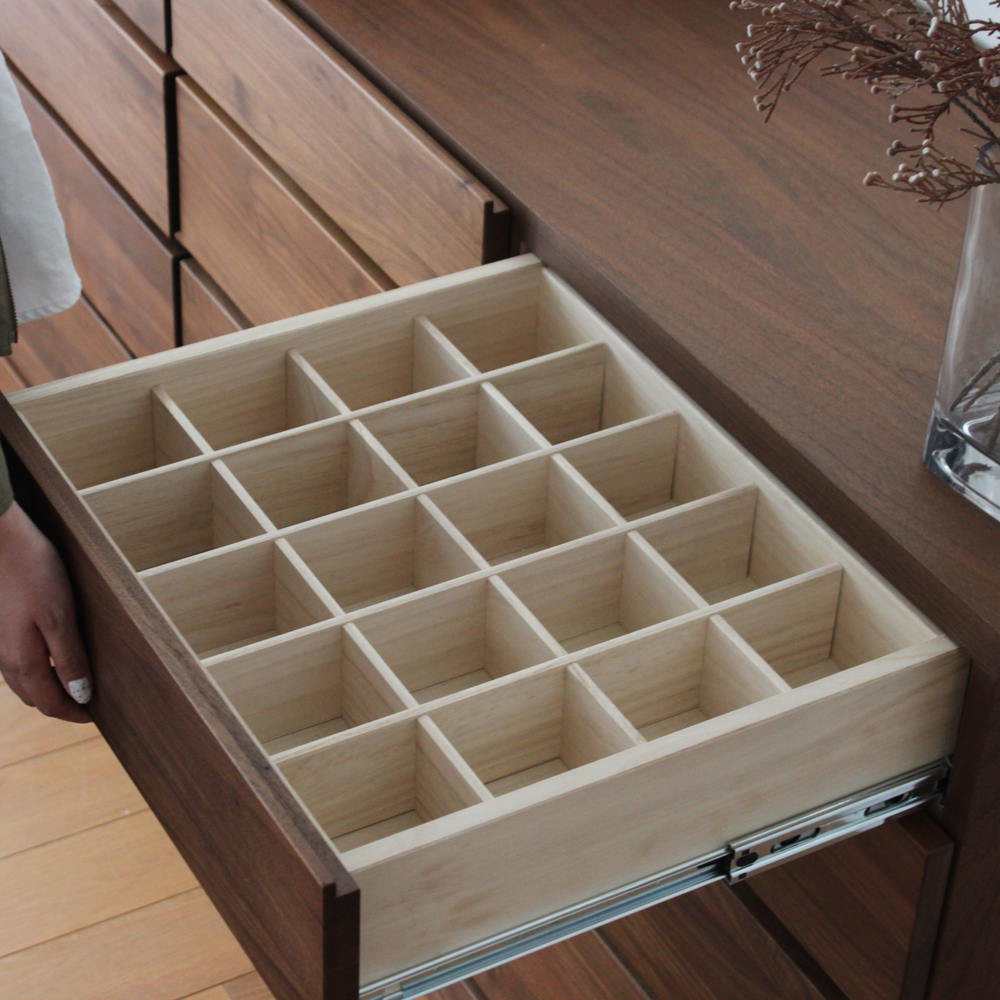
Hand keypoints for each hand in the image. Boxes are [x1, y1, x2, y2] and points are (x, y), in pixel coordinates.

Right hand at [0, 501, 91, 722]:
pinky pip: (17, 663)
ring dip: (47, 688)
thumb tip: (80, 694)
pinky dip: (36, 671)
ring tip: (74, 684)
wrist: (0, 539)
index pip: (50, 703)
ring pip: (23, 681)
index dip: (74, 714)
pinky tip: (52, 658)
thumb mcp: (60, 616)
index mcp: (22, 660)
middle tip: (87, 704)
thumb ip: (69, 657)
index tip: (95, 717)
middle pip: (35, 697)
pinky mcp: (1, 627)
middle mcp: (6, 658)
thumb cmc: (33, 572)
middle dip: (60, 704)